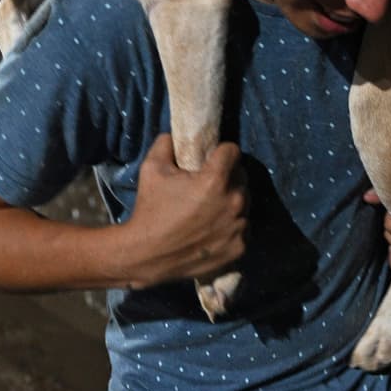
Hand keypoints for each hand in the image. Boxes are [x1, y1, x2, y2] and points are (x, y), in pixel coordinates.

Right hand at [120, 133, 247, 287]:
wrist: (146, 255)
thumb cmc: (150, 209)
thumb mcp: (152, 168)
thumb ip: (166, 143)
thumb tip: (175, 134)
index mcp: (216, 180)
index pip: (232, 151)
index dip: (220, 152)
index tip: (211, 159)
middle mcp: (234, 202)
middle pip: (241, 177)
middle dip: (228, 176)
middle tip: (208, 185)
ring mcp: (239, 227)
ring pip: (244, 202)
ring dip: (231, 201)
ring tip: (211, 208)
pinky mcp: (239, 247)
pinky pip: (243, 227)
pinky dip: (232, 225)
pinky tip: (214, 228)